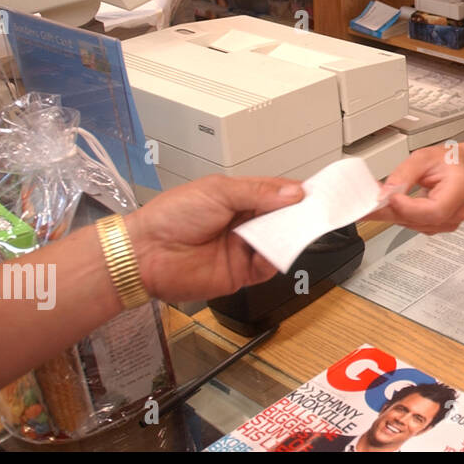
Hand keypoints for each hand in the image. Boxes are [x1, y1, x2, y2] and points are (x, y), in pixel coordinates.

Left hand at [123, 175, 303, 301]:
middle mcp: (245, 223)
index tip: (317, 192)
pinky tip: (276, 249)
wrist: (145, 253)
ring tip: (300, 228)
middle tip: (317, 210)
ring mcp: (244, 248)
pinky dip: (277, 258)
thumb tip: (293, 193)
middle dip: (300, 215)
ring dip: (291, 235)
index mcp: (240, 198)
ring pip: (280, 241)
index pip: (278, 194)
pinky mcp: (242, 273)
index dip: (298, 193)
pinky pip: (269, 266)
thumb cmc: (171, 216)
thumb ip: (258, 192)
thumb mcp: (218, 191)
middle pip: (284, 218)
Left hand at [373, 144, 463, 234]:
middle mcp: (459, 211)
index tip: (390, 197)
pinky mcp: (441, 226)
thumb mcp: (424, 157)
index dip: (409, 208)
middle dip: (392, 212)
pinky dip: (402, 217)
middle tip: (369, 205)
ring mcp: (451, 222)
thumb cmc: (451, 162)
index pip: (435, 210)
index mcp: (460, 189)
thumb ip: (404, 174)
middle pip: (422, 221)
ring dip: (395, 215)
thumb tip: (386, 192)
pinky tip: (393, 207)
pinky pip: (417, 226)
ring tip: (379, 203)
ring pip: (416, 225)